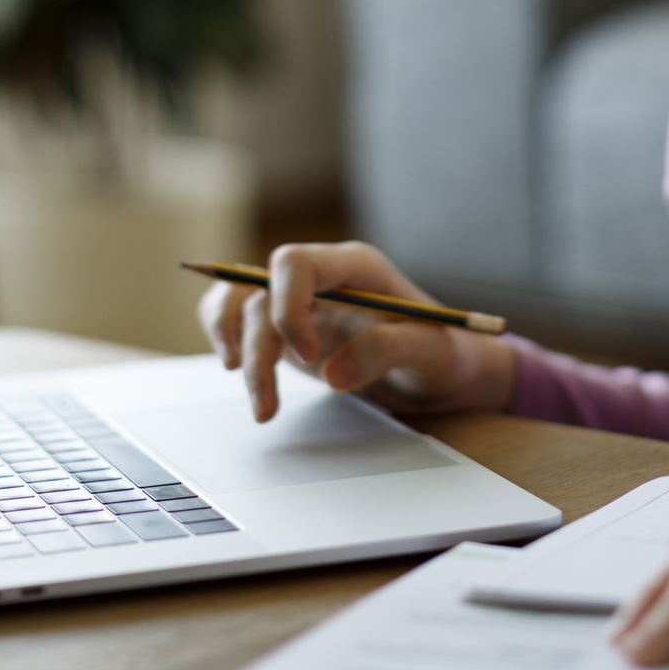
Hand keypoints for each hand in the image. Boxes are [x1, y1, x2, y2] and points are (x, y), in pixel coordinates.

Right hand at [195, 240, 517, 423]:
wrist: (439, 369)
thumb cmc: (441, 351)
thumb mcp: (431, 351)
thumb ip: (387, 350)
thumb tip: (334, 372)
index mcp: (356, 267)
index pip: (296, 263)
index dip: (288, 306)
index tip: (308, 357)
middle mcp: (322, 276)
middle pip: (261, 290)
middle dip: (257, 347)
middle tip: (268, 406)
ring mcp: (301, 299)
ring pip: (241, 304)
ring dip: (236, 348)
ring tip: (260, 406)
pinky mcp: (287, 324)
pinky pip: (237, 314)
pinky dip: (227, 338)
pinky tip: (239, 371)